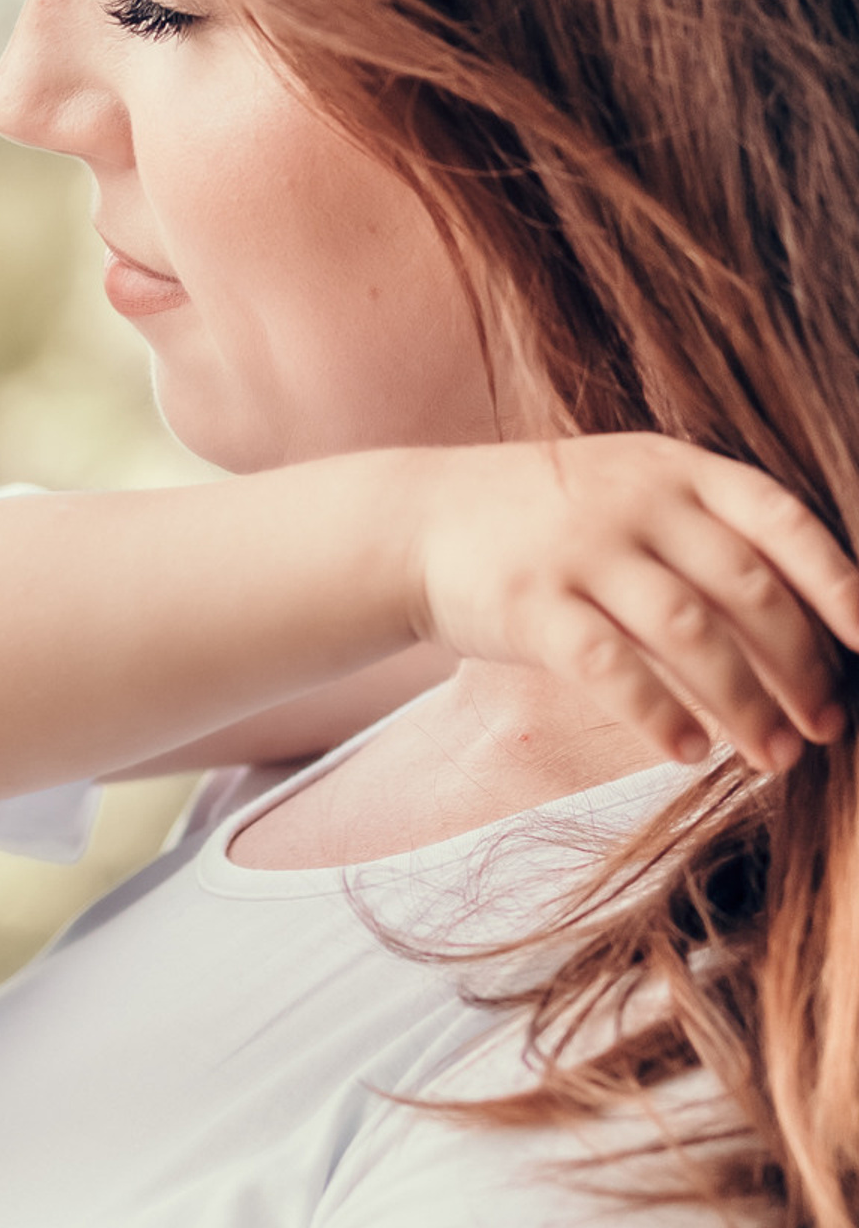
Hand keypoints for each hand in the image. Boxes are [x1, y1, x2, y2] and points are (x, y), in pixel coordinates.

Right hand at [410, 435, 858, 772]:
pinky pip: (612, 670)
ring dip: (746, 707)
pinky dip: (659, 717)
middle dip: (801, 670)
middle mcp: (631, 501)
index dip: (837, 583)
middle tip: (826, 729)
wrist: (411, 520)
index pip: (780, 519)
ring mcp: (577, 550)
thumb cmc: (541, 520)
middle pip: (747, 592)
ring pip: (692, 637)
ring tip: (772, 759)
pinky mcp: (528, 603)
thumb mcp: (626, 492)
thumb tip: (812, 628)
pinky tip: (686, 752)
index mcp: (670, 468)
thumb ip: (705, 534)